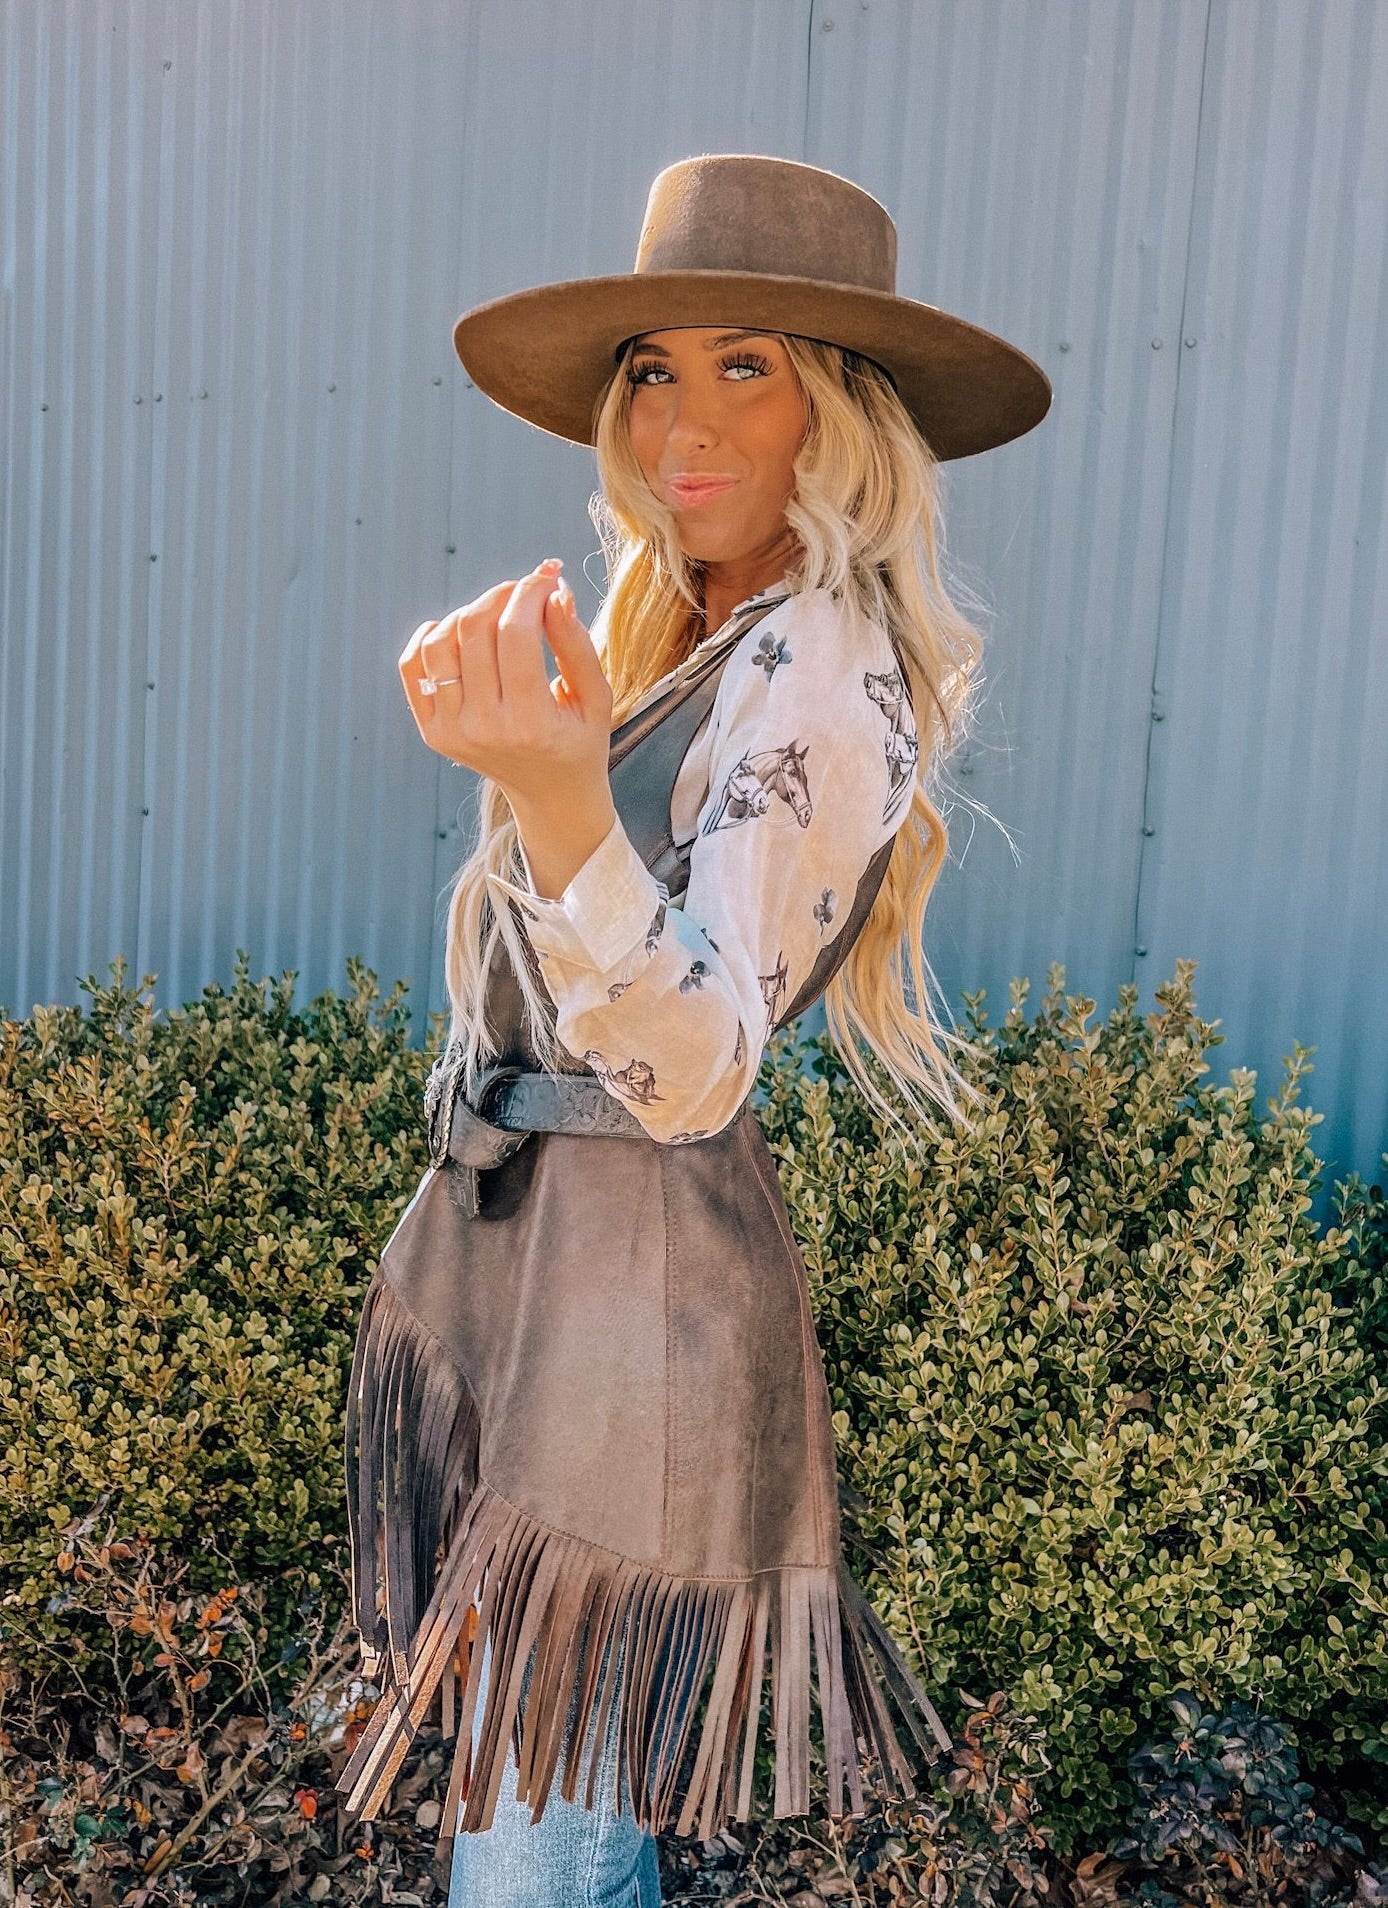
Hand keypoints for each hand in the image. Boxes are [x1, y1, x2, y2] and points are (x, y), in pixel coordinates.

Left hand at [399, 560, 614, 814]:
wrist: (550, 795)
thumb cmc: (579, 739)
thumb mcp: (595, 697)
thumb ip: (577, 644)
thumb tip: (556, 591)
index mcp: (530, 722)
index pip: (516, 634)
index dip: (530, 592)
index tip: (547, 578)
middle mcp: (485, 728)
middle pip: (474, 629)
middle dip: (501, 595)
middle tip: (523, 592)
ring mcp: (452, 732)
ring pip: (438, 641)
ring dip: (466, 613)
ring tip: (494, 617)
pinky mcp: (433, 732)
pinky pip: (413, 666)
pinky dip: (430, 636)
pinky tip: (457, 632)